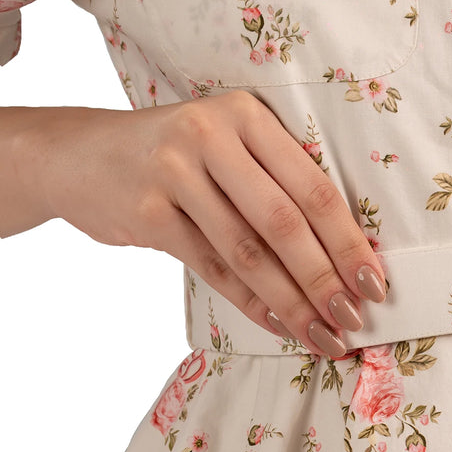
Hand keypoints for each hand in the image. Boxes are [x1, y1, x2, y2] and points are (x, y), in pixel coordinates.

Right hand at [22, 90, 385, 357]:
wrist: (76, 156)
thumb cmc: (172, 159)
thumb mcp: (224, 147)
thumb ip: (275, 183)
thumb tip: (344, 256)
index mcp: (247, 115)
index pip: (313, 186)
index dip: (348, 240)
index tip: (375, 283)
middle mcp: (211, 135)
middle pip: (284, 221)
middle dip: (326, 278)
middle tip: (354, 319)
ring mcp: (174, 171)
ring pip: (248, 251)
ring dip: (292, 302)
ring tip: (322, 335)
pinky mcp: (146, 210)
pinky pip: (211, 267)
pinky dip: (250, 302)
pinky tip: (278, 324)